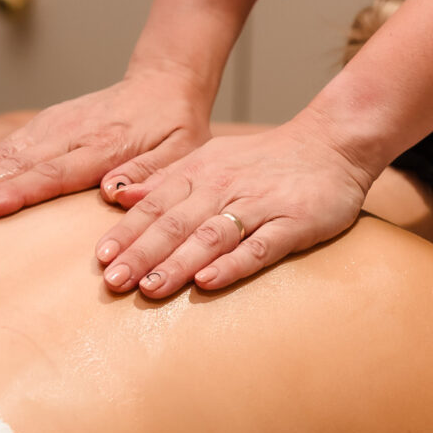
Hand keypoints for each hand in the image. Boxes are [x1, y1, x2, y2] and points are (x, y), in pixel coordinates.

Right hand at [0, 70, 209, 219]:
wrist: (164, 83)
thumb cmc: (175, 127)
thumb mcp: (181, 153)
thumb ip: (149, 174)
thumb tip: (114, 193)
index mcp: (106, 146)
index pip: (54, 174)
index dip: (17, 192)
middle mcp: (74, 134)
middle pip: (19, 164)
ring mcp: (57, 125)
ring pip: (8, 151)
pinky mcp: (50, 122)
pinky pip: (11, 142)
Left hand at [94, 116, 374, 296]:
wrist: (332, 144)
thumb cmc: (265, 160)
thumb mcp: (210, 159)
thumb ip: (165, 179)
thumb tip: (118, 194)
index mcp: (202, 172)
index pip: (156, 204)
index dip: (128, 231)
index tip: (101, 258)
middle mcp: (225, 187)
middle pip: (176, 223)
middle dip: (142, 253)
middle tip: (114, 282)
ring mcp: (259, 206)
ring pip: (211, 236)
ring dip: (178, 263)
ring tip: (150, 288)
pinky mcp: (293, 223)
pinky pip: (259, 246)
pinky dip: (232, 264)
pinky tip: (208, 281)